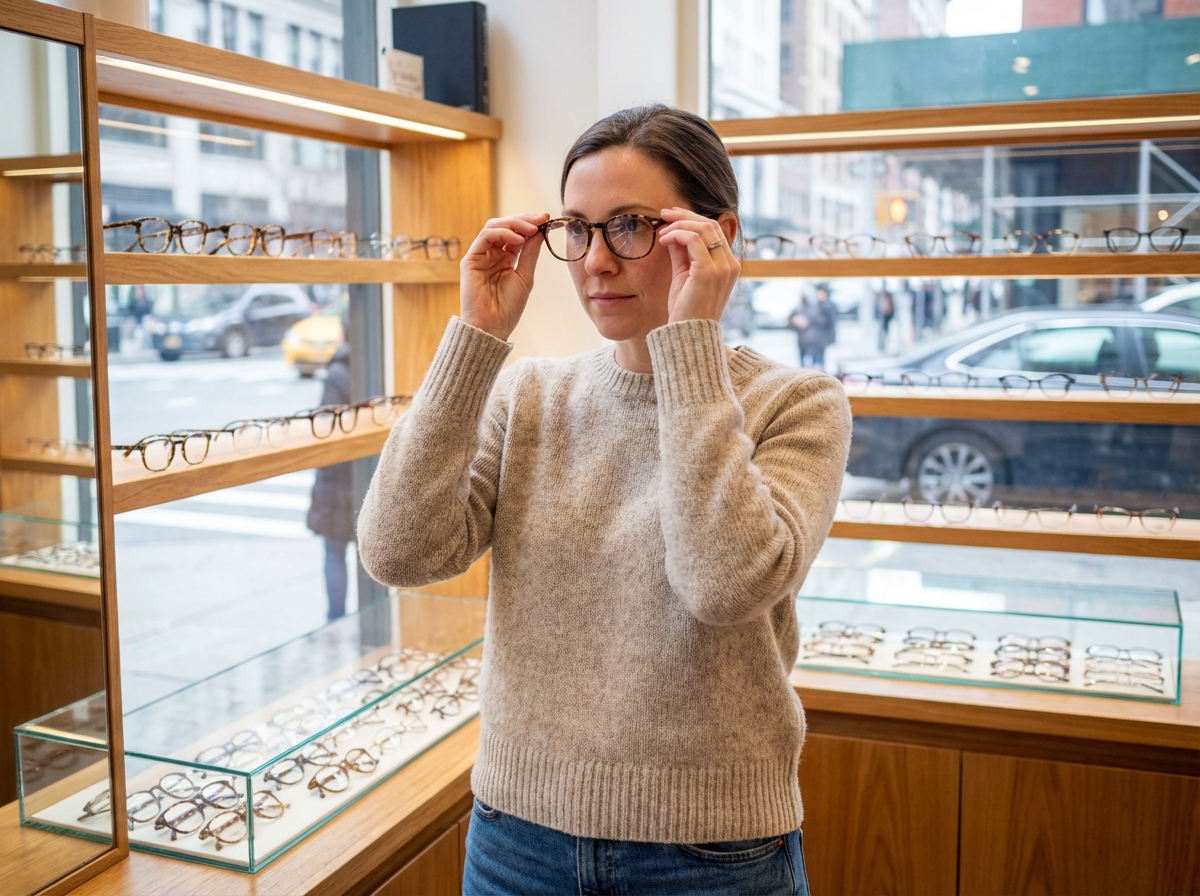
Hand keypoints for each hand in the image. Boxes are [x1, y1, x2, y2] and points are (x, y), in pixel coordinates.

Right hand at [460, 212, 548, 340]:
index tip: (546, 219)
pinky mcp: (470, 260)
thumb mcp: (525, 276)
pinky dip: (502, 233)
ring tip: (531, 228)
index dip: (530, 224)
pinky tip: (518, 239)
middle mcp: (491, 254)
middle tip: (540, 218)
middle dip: (524, 220)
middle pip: (505, 226)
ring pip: (494, 227)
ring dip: (514, 224)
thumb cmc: (507, 308)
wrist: (492, 327)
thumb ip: (530, 253)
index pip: (516, 233)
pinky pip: (485, 237)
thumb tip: (540, 231)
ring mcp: (480, 256)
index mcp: (505, 258)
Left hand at [657, 208, 739, 325]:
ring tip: (661, 231)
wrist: (688, 334)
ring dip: (679, 224)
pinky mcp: (708, 271)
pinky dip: (676, 234)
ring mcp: (722, 267)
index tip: (672, 216)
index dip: (692, 219)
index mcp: (728, 265)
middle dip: (685, 215)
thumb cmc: (686, 309)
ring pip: (703, 227)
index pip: (715, 230)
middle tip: (664, 213)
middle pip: (711, 224)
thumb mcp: (684, 275)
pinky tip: (663, 240)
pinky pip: (693, 239)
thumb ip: (682, 254)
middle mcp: (730, 264)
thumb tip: (673, 232)